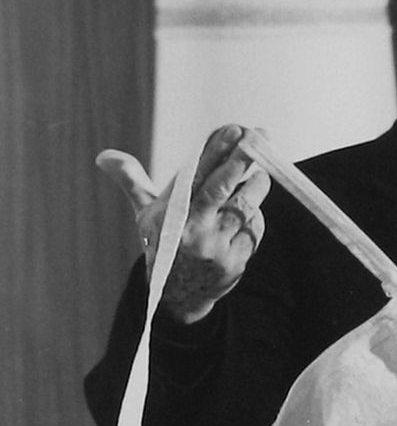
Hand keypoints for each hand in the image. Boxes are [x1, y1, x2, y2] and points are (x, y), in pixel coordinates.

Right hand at [96, 124, 270, 322]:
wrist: (176, 297)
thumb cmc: (163, 245)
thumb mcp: (145, 215)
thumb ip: (132, 181)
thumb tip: (104, 157)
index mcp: (171, 212)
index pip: (194, 174)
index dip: (215, 150)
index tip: (232, 129)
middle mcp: (192, 229)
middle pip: (221, 188)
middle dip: (241, 159)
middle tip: (258, 135)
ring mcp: (215, 247)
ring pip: (244, 206)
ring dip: (256, 184)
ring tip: (262, 170)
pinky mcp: (235, 261)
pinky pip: (254, 229)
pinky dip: (255, 214)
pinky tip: (253, 207)